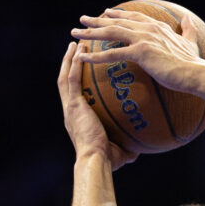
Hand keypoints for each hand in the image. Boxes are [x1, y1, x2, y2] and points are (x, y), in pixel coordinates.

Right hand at [57, 41, 137, 169]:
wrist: (96, 162)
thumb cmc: (108, 161)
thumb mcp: (120, 151)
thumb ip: (126, 146)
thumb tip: (138, 149)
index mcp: (78, 119)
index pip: (77, 95)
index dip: (77, 81)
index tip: (83, 70)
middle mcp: (71, 110)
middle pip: (67, 81)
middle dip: (70, 64)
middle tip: (77, 48)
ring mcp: (70, 106)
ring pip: (66, 76)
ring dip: (70, 59)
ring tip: (77, 43)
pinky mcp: (73, 105)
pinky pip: (72, 79)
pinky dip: (74, 63)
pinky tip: (79, 50)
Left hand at [71, 9, 204, 93]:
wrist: (195, 72)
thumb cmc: (193, 62)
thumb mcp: (191, 41)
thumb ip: (188, 29)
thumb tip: (187, 17)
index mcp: (157, 26)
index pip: (133, 16)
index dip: (118, 14)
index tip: (106, 12)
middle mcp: (147, 28)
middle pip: (117, 21)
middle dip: (97, 20)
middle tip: (81, 19)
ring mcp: (143, 38)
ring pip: (111, 32)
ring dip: (90, 32)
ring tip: (75, 33)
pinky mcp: (140, 52)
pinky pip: (113, 54)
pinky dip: (96, 56)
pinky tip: (83, 57)